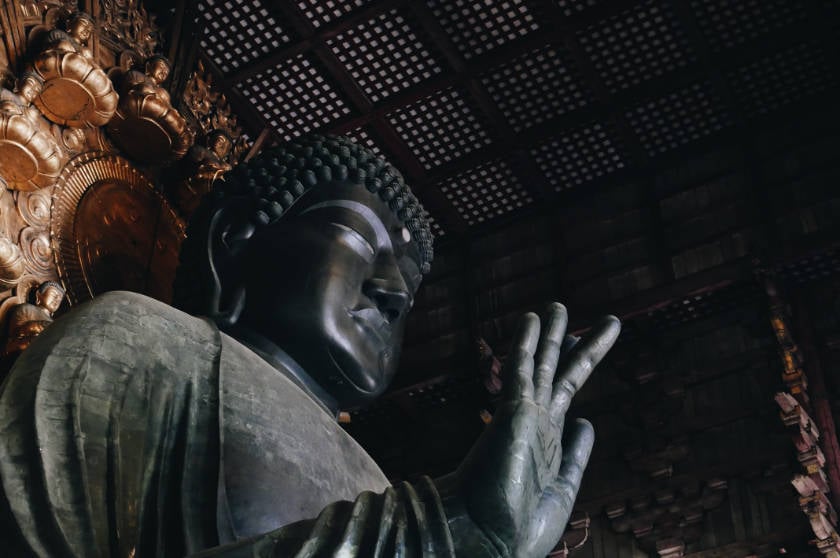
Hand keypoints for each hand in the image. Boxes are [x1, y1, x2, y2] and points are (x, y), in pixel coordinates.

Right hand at [440, 303, 619, 557]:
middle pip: (556, 371)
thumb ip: (576, 456)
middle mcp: (535, 422)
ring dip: (550, 333)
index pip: (564, 392)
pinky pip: (522, 369)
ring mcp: (524, 416)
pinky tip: (531, 318)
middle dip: (568, 341)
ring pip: (541, 363)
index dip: (576, 365)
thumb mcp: (563, 490)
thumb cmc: (520, 526)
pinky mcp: (513, 412)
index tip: (581, 344)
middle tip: (568, 311)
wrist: (488, 539)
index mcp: (548, 440)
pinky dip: (526, 342)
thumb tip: (589, 421)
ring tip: (556, 304)